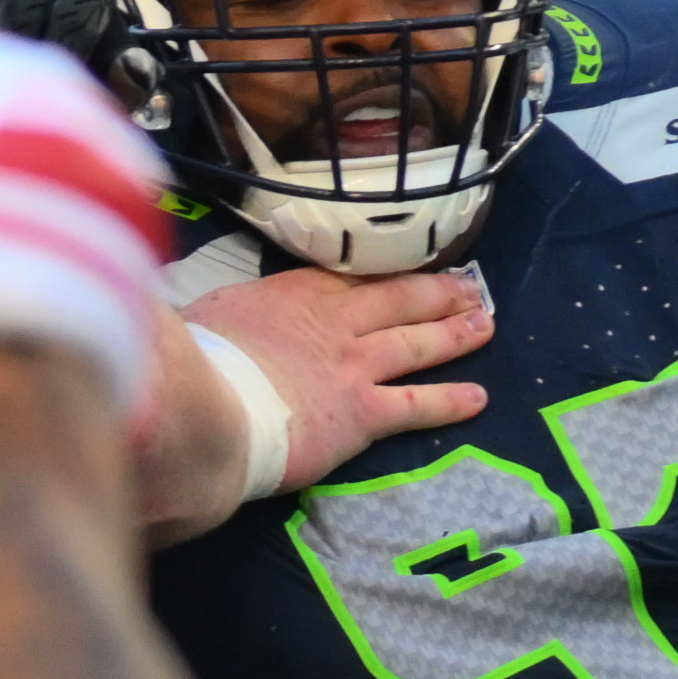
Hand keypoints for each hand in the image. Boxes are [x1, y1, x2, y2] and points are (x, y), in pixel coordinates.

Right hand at [195, 263, 490, 494]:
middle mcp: (338, 323)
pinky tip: (478, 398)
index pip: (354, 275)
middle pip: (400, 300)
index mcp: (296, 293)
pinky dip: (450, 401)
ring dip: (454, 334)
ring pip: (418, 344)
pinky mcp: (363, 414)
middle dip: (438, 293)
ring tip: (483, 325)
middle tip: (468, 289)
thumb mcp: (207, 313)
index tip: (408, 265)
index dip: (388, 269)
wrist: (206, 404)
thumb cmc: (194, 358)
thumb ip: (229, 312)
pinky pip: (416, 405)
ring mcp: (356, 367)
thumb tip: (217, 315)